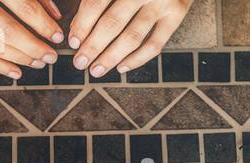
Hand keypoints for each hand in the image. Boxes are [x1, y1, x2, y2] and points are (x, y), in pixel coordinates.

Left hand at [69, 0, 192, 76]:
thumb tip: (77, 28)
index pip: (96, 2)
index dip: (82, 24)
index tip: (73, 42)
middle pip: (112, 22)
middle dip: (93, 46)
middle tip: (79, 62)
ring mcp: (163, 2)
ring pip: (132, 37)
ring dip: (111, 57)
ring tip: (96, 70)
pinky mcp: (177, 14)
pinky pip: (155, 44)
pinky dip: (137, 60)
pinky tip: (121, 67)